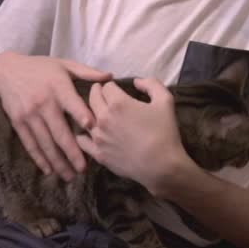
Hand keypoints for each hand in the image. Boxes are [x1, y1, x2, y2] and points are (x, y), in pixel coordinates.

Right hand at [0, 52, 109, 180]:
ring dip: (57, 161)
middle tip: (83, 169)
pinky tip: (48, 170)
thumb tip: (110, 77)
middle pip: (59, 131)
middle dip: (72, 152)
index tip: (91, 128)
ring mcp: (30, 115)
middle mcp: (44, 103)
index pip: (72, 104)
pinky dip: (39, 158)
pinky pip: (30, 143)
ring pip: (45, 142)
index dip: (81, 115)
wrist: (5, 71)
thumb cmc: (40, 67)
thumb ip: (87, 72)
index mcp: (59, 88)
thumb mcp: (64, 64)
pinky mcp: (19, 123)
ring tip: (69, 175)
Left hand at [75, 78, 188, 196]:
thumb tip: (137, 81)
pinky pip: (82, 140)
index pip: (106, 86)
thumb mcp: (165, 100)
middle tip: (101, 94)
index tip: (115, 89)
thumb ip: (151, 84)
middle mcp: (103, 117)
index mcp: (118, 103)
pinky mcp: (97, 153)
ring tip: (97, 114)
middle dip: (97, 93)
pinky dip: (84, 134)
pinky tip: (88, 133)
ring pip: (85, 118)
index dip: (112, 85)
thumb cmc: (164, 132)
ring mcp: (98, 137)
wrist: (161, 166)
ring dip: (91, 113)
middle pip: (92, 98)